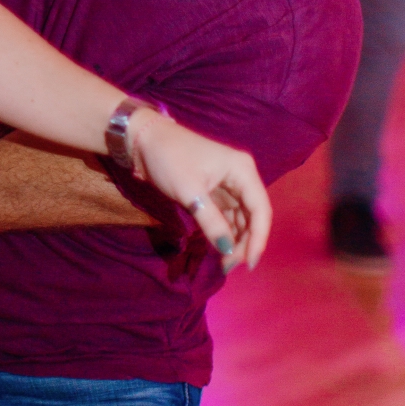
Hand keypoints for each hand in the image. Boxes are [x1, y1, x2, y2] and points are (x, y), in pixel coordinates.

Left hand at [129, 108, 270, 271]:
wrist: (144, 139)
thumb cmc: (169, 160)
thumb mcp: (190, 193)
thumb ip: (212, 222)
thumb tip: (228, 250)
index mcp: (242, 170)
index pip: (260, 210)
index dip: (259, 239)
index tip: (249, 264)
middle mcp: (241, 176)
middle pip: (252, 216)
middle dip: (244, 243)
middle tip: (227, 266)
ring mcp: (228, 184)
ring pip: (240, 218)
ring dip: (234, 240)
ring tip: (223, 263)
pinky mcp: (214, 190)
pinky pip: (226, 215)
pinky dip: (224, 232)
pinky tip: (218, 247)